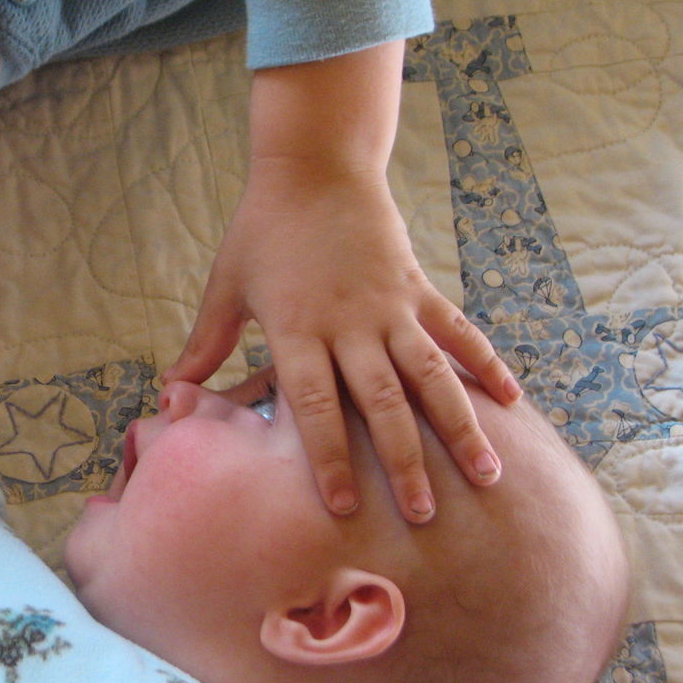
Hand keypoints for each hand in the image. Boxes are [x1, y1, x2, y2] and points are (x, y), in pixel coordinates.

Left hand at [165, 167, 519, 521]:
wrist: (314, 166)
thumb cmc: (262, 231)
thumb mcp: (227, 285)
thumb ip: (206, 342)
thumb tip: (169, 390)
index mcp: (298, 328)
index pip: (314, 405)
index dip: (328, 457)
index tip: (342, 505)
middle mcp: (350, 323)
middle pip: (380, 402)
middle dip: (402, 462)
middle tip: (422, 516)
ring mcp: (390, 306)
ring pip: (430, 375)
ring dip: (459, 426)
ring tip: (488, 476)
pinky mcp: (417, 287)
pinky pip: (457, 331)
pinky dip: (485, 364)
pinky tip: (513, 402)